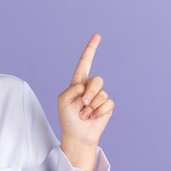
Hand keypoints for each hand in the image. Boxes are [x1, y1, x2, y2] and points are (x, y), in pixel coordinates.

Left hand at [58, 34, 113, 170]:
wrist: (77, 135)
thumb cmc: (67, 118)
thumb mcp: (62, 100)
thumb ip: (72, 88)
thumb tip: (87, 86)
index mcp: (77, 83)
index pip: (85, 62)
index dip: (91, 49)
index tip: (97, 35)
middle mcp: (90, 87)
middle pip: (97, 80)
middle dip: (90, 93)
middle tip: (82, 105)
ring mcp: (99, 96)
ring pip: (102, 93)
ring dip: (92, 106)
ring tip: (84, 114)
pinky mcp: (107, 106)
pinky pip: (107, 103)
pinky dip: (98, 112)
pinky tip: (92, 118)